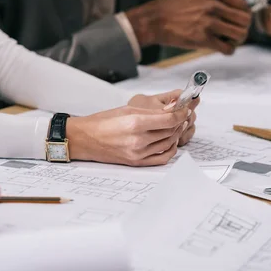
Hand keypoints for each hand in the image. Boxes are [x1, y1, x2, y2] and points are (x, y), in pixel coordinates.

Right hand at [67, 106, 189, 166]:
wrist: (85, 139)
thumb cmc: (103, 121)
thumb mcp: (127, 109)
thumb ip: (151, 111)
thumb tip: (172, 109)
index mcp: (135, 123)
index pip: (169, 119)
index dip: (181, 113)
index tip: (185, 108)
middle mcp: (138, 140)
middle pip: (171, 131)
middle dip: (180, 121)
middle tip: (182, 115)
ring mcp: (138, 154)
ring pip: (168, 143)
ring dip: (176, 133)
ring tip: (176, 125)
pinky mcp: (137, 162)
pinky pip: (162, 158)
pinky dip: (170, 149)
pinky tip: (170, 141)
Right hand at [126, 0, 251, 54]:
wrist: (153, 20)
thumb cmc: (171, 7)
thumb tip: (232, 7)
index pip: (242, 5)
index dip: (243, 15)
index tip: (237, 22)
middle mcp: (213, 6)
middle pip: (245, 19)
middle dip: (243, 28)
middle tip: (235, 34)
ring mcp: (209, 22)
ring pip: (240, 34)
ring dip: (237, 40)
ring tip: (229, 41)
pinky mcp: (203, 39)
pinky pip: (228, 48)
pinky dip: (228, 51)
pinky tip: (222, 49)